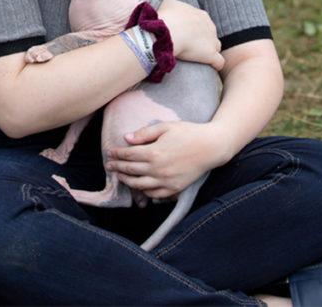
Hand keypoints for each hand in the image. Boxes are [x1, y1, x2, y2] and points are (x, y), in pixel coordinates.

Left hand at [105, 121, 228, 199]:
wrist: (212, 147)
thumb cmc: (188, 133)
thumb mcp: (165, 127)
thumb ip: (144, 133)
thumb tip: (126, 138)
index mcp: (154, 152)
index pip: (128, 155)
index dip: (116, 153)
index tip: (109, 152)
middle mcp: (158, 169)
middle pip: (130, 170)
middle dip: (117, 167)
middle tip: (108, 165)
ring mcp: (167, 181)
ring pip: (140, 185)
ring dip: (127, 181)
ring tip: (120, 176)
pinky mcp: (175, 188)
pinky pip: (155, 194)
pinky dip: (145, 192)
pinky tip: (140, 187)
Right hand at [157, 0, 223, 70]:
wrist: (165, 32)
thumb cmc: (165, 17)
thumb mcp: (169, 3)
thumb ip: (175, 5)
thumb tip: (174, 10)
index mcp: (202, 15)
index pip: (203, 23)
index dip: (194, 29)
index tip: (184, 33)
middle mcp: (211, 27)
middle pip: (210, 34)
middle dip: (202, 39)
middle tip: (187, 45)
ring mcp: (212, 41)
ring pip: (216, 47)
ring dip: (208, 51)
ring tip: (197, 57)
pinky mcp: (210, 55)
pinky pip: (219, 62)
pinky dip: (215, 64)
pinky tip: (210, 67)